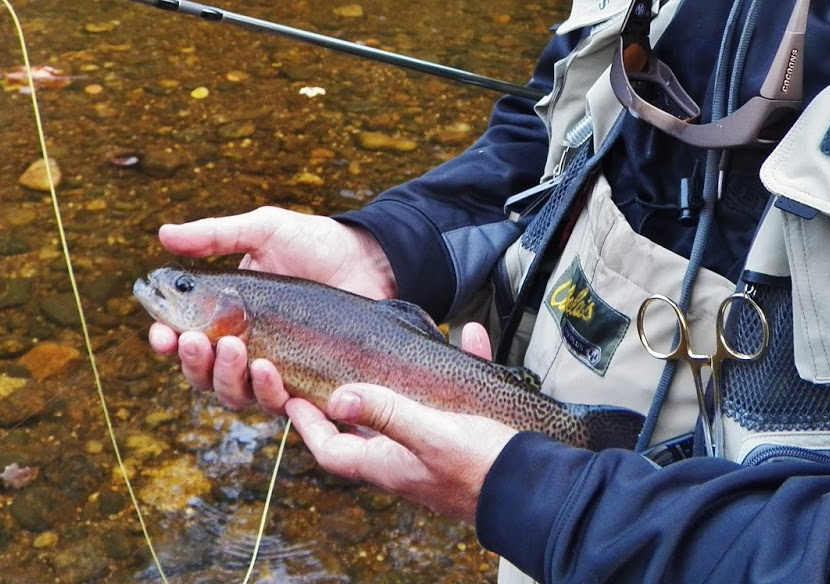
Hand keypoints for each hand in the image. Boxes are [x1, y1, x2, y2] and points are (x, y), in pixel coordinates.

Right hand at [147, 207, 397, 408]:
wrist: (369, 259)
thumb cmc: (314, 242)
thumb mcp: (263, 230)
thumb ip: (215, 236)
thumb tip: (162, 235)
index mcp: (225, 314)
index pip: (184, 338)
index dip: (167, 341)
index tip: (159, 333)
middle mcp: (245, 348)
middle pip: (203, 375)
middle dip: (193, 362)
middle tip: (197, 340)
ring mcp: (276, 369)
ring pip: (235, 394)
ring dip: (227, 376)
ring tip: (235, 347)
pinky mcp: (307, 385)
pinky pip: (279, 402)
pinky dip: (268, 391)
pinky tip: (267, 370)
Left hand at [284, 322, 513, 524]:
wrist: (537, 490)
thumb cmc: (482, 468)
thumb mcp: (430, 434)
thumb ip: (386, 413)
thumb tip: (337, 397)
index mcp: (388, 463)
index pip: (332, 449)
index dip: (307, 426)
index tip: (292, 396)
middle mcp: (405, 459)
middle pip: (362, 429)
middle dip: (346, 397)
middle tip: (331, 366)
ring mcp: (436, 449)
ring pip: (409, 405)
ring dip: (403, 375)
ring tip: (396, 345)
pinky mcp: (467, 437)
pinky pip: (454, 397)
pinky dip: (458, 367)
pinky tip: (472, 338)